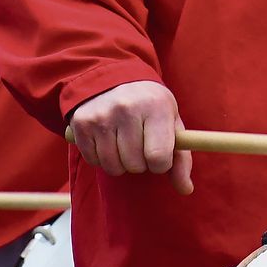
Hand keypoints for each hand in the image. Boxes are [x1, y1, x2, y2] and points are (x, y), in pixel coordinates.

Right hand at [68, 81, 192, 192]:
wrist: (112, 77)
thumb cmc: (149, 104)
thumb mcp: (171, 121)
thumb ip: (181, 157)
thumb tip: (186, 189)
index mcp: (155, 107)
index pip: (158, 157)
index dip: (161, 164)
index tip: (159, 155)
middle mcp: (126, 109)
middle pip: (135, 165)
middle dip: (140, 162)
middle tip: (140, 144)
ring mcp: (101, 117)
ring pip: (113, 167)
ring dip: (121, 163)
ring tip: (124, 142)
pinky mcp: (81, 124)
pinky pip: (94, 161)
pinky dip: (103, 158)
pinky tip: (108, 139)